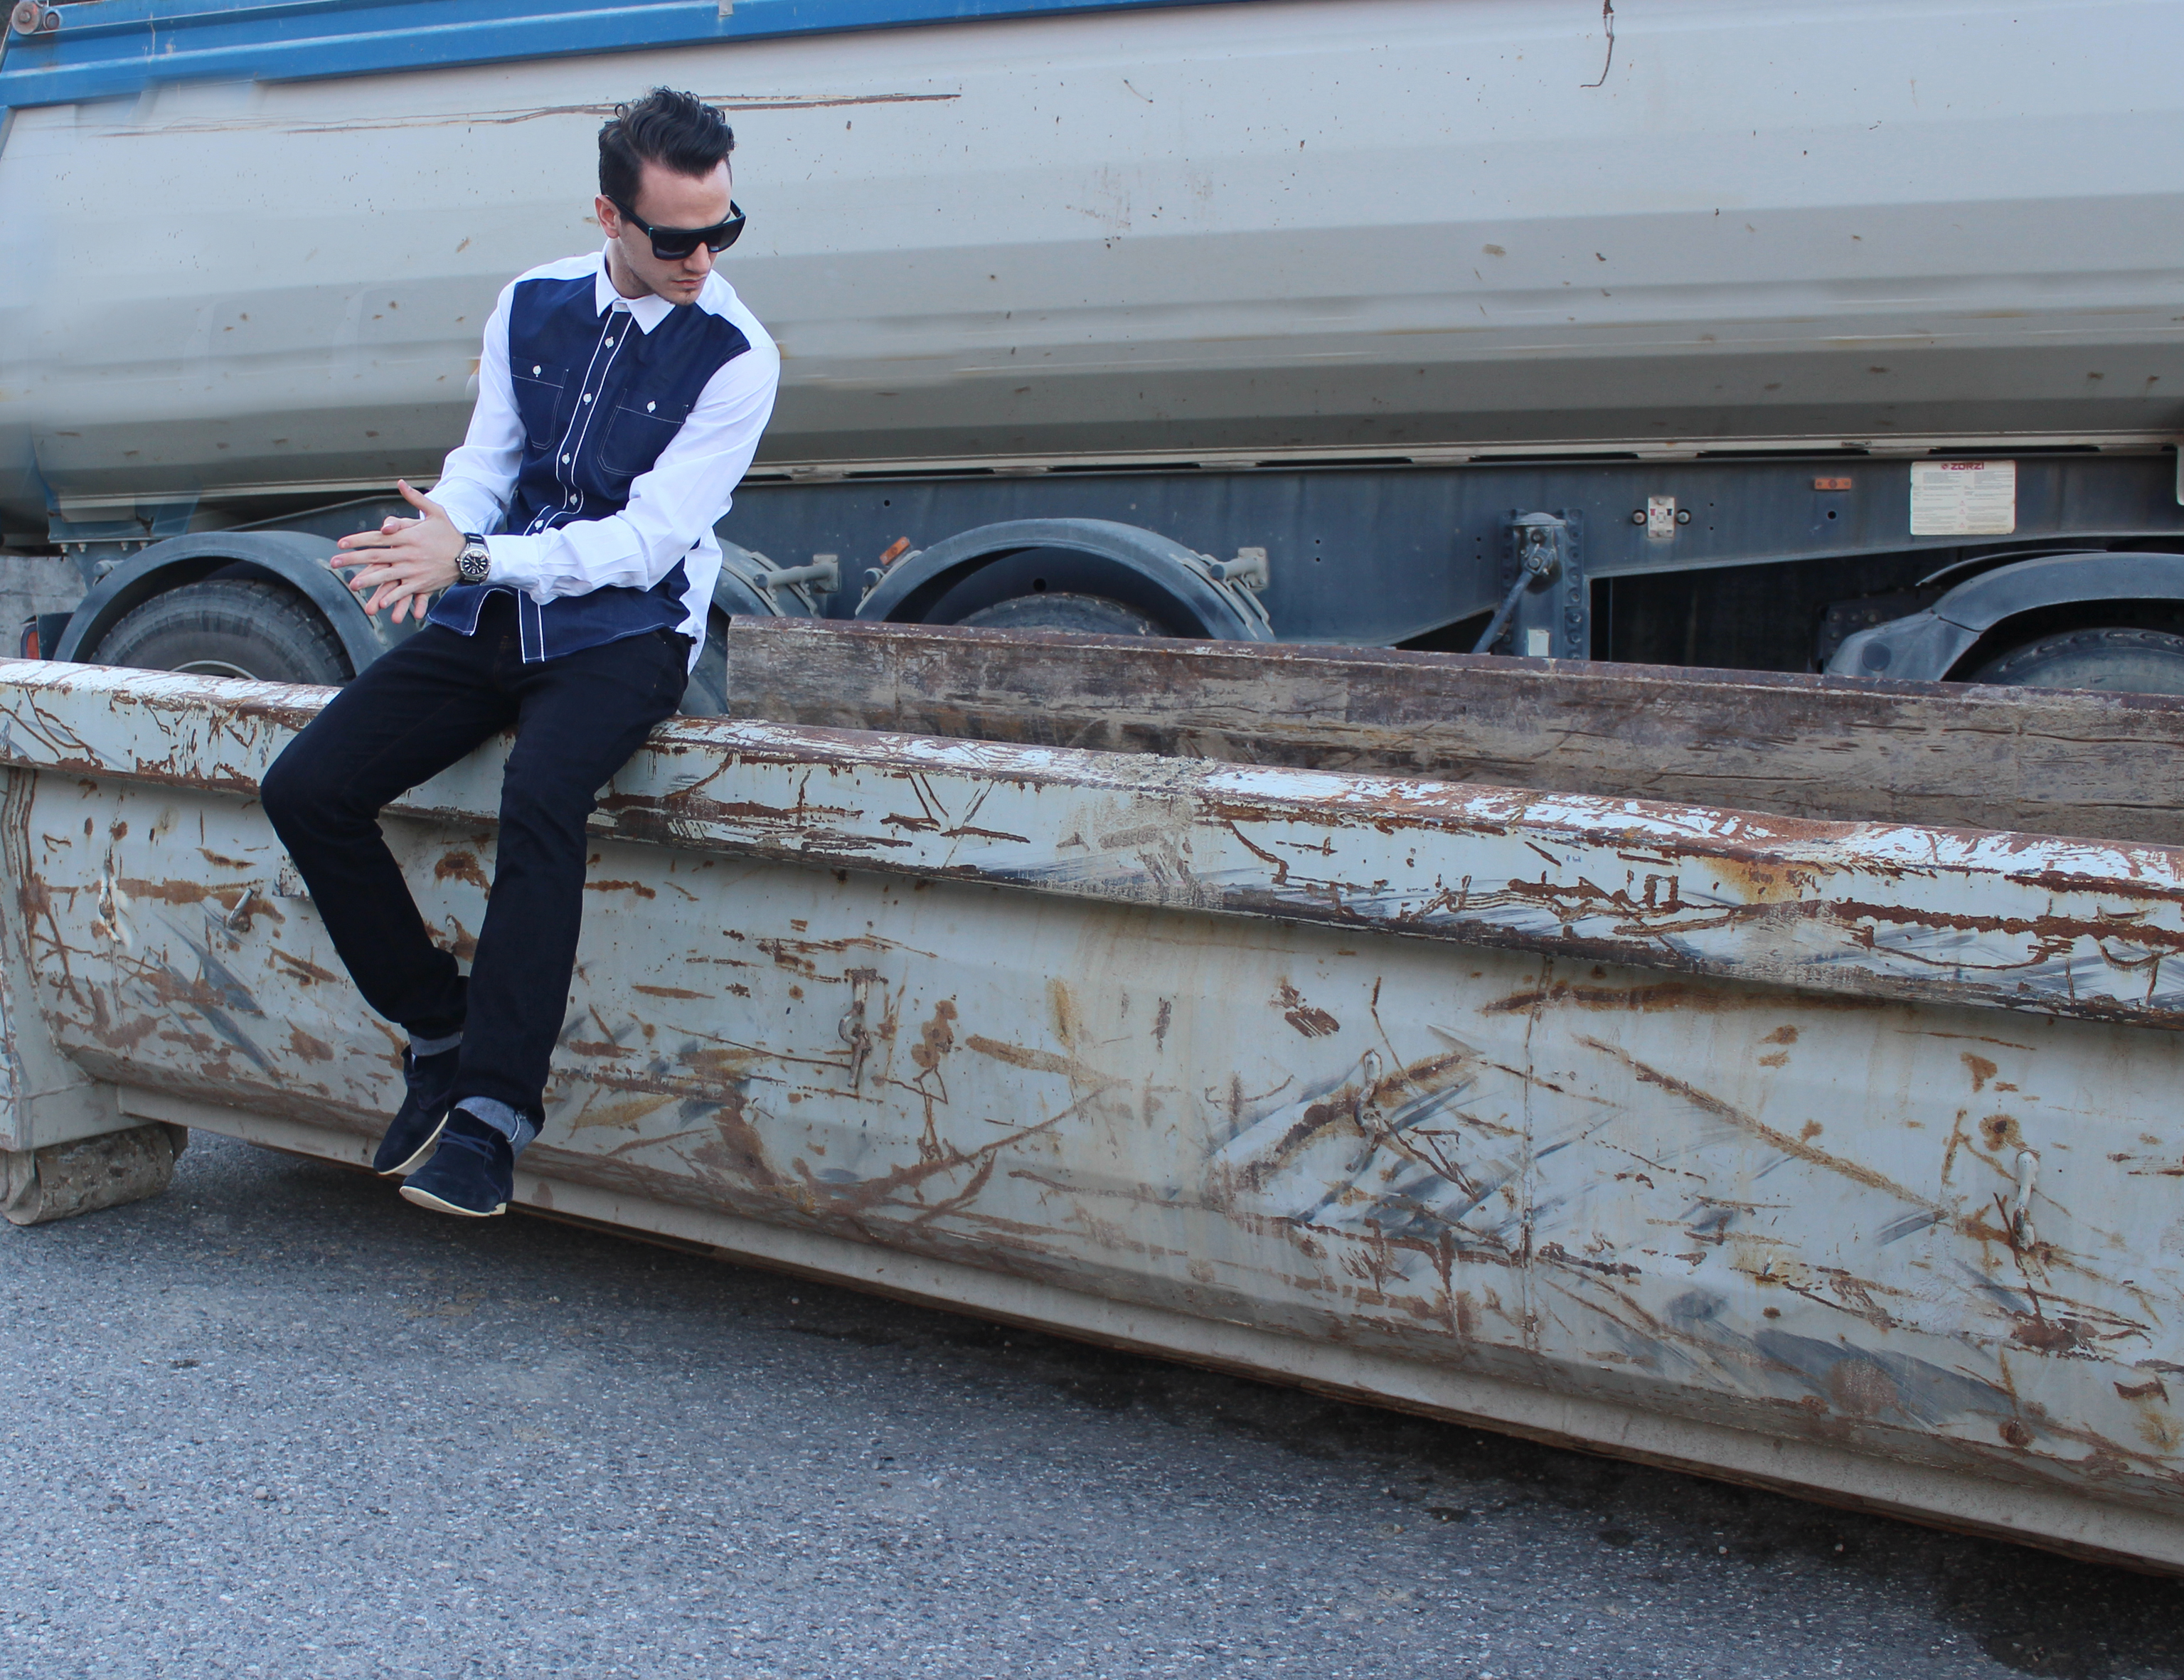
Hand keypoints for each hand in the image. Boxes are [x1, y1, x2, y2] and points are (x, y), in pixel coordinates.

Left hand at [331, 480, 465, 622]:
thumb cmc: (449, 533)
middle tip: (334, 562)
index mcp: (408, 536)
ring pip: (386, 576)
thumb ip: (415, 499)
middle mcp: (408, 553)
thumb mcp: (435, 512)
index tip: (341, 543)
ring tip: (352, 584)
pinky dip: (392, 597)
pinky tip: (380, 602)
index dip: (357, 540)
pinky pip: (404, 592)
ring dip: (368, 581)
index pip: (377, 537)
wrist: (469, 556)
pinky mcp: (422, 583)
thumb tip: (400, 483)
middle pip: (375, 556)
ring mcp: (414, 570)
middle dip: (353, 559)